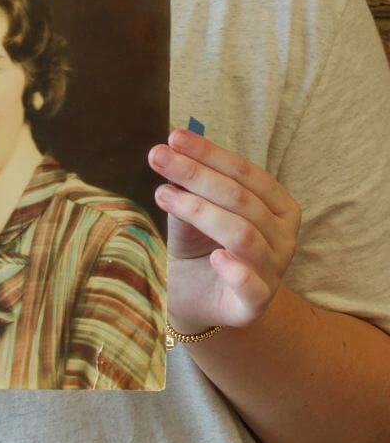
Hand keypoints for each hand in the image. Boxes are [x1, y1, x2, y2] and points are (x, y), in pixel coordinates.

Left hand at [148, 129, 300, 334]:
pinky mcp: (255, 305)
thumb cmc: (199, 244)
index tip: (173, 137)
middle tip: (158, 157)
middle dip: (195, 174)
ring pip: (241, 233)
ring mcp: (274, 271)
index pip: (246, 172)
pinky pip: (251, 285)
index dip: (209, 153)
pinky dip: (235, 269)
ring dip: (199, 210)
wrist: (193, 297)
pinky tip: (214, 256)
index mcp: (278, 206)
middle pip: (241, 198)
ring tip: (163, 195)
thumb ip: (190, 186)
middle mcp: (284, 237)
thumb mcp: (194, 208)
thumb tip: (172, 151)